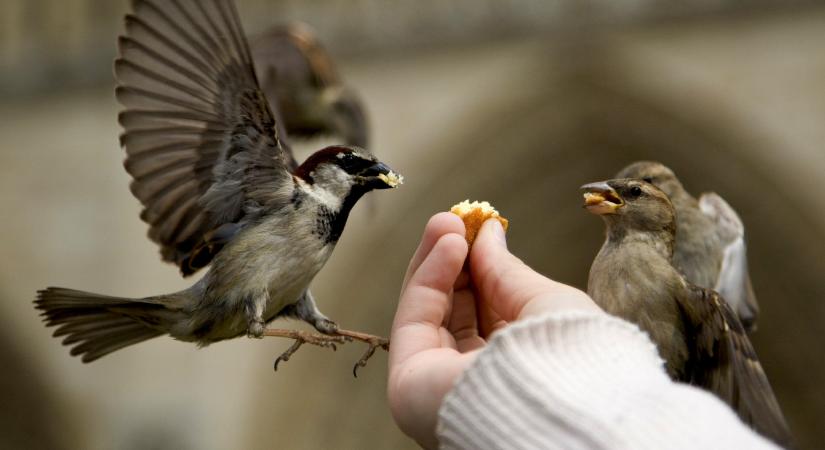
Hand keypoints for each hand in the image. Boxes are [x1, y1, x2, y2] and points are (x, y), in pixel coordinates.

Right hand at [387, 212, 600, 447]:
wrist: (565, 404)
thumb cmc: (574, 360)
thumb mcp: (544, 303)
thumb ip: (505, 270)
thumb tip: (488, 232)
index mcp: (512, 369)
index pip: (484, 314)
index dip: (477, 269)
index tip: (477, 229)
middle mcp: (473, 380)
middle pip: (450, 312)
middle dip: (452, 260)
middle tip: (456, 219)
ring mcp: (440, 384)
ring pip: (427, 312)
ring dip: (435, 262)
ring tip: (449, 223)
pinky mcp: (411, 384)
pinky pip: (414, 319)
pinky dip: (426, 277)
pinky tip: (447, 244)